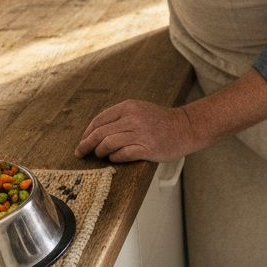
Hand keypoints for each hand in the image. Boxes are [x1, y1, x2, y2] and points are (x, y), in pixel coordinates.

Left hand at [76, 99, 200, 162]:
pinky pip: (122, 154)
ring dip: (100, 152)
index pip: (99, 120)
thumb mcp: (139, 110)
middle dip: (86, 144)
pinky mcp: (147, 148)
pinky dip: (114, 158)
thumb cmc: (161, 121)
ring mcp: (140, 134)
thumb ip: (120, 117)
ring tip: (100, 155)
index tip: (82, 141)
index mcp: (128, 107)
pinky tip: (114, 159)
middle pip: (100, 133)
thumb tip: (96, 132)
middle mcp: (133, 118)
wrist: (186, 127)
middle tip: (80, 153)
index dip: (87, 132)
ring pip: (108, 144)